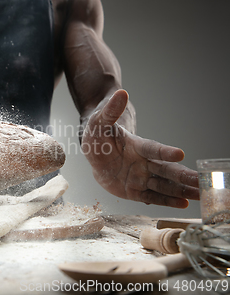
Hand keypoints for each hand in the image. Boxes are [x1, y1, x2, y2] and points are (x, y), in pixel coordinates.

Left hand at [82, 89, 198, 207]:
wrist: (94, 152)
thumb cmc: (99, 134)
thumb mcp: (99, 121)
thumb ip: (111, 111)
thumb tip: (120, 93)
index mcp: (136, 146)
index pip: (152, 149)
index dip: (164, 151)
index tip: (180, 153)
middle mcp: (143, 162)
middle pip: (165, 169)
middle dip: (183, 175)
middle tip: (201, 181)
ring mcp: (141, 177)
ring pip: (163, 184)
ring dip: (181, 190)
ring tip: (200, 194)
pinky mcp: (135, 191)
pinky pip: (151, 197)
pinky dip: (166, 201)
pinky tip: (183, 204)